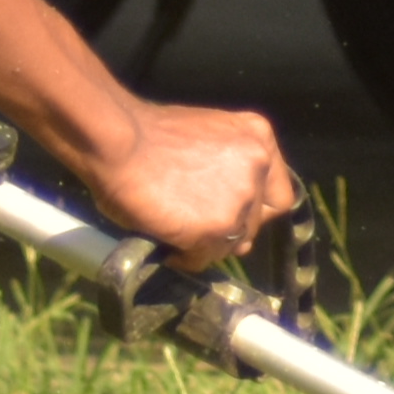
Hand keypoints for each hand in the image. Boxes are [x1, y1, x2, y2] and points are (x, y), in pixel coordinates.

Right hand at [74, 97, 304, 265]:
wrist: (116, 142)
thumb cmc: (147, 135)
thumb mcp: (207, 136)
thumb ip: (229, 166)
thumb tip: (233, 208)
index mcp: (258, 137)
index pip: (277, 193)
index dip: (253, 209)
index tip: (229, 213)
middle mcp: (258, 166)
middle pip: (254, 221)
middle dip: (227, 228)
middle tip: (195, 225)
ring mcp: (240, 199)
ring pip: (231, 243)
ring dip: (206, 244)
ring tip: (175, 231)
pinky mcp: (216, 228)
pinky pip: (204, 259)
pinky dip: (185, 257)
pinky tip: (166, 242)